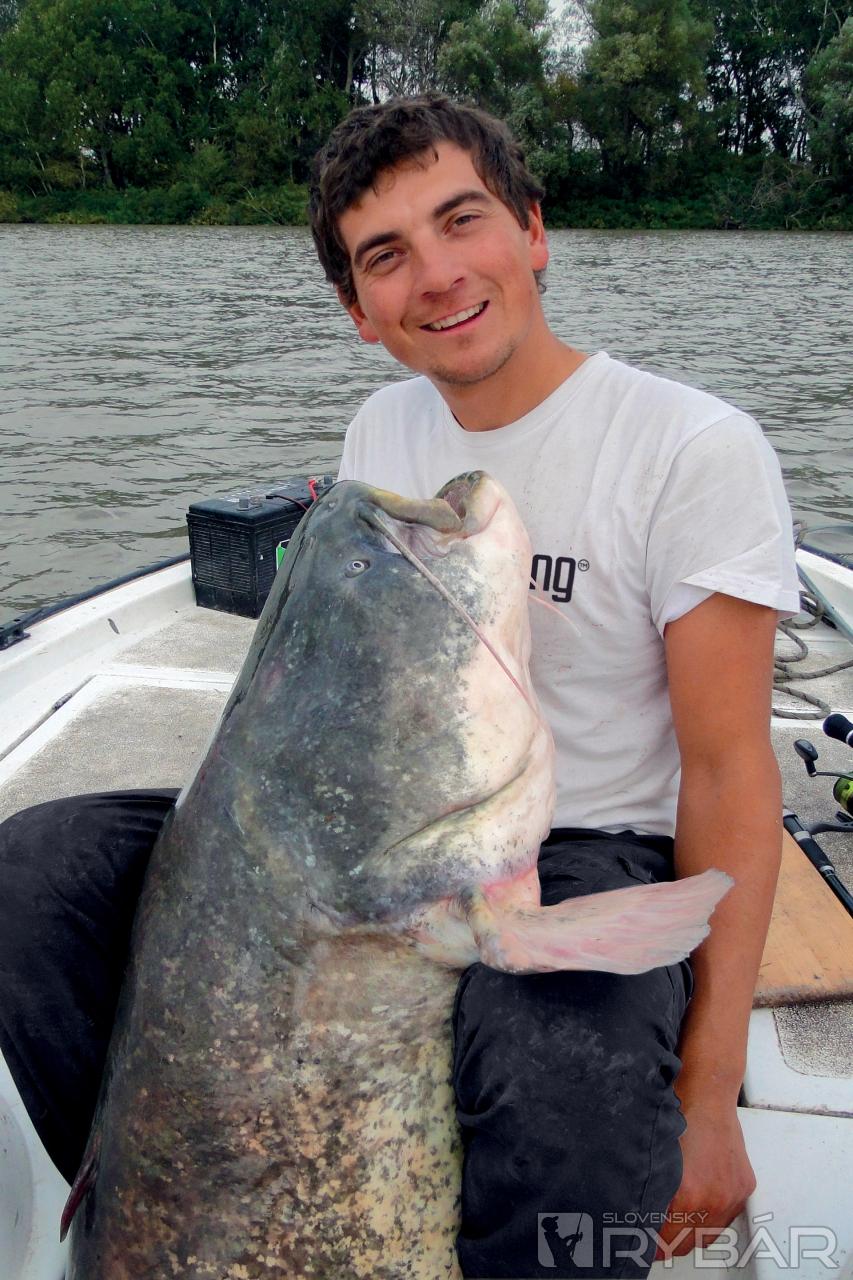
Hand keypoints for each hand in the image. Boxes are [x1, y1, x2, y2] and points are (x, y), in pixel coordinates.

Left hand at [654, 1097, 755, 1260]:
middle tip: (654, 1232)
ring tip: (676, 1221)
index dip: (650, 1243)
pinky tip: (699, 1205)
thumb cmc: (678, 1114)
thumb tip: (641, 1215)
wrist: (706, 1093)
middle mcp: (712, 1199)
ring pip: (709, 1235)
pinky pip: (726, 1217)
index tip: (641, 1240)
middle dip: (669, 1241)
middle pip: (687, 1243)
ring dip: (692, 1232)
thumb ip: (651, 1191)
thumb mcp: (654, 1156)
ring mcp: (731, 1195)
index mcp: (686, 1194)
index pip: (665, 1240)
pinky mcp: (744, 1188)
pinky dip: (712, 1216)